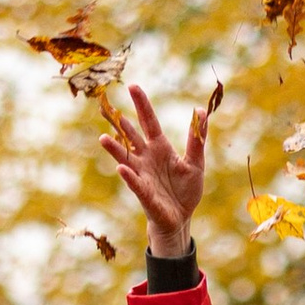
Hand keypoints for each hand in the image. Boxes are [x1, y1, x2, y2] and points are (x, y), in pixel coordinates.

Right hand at [101, 84, 214, 260]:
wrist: (180, 218)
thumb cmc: (186, 190)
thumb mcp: (195, 162)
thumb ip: (196, 139)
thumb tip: (201, 112)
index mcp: (160, 147)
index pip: (149, 121)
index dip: (142, 105)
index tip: (133, 87)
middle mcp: (147, 157)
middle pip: (132, 135)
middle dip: (121, 122)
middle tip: (107, 106)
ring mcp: (142, 174)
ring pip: (126, 158)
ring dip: (115, 149)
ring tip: (104, 138)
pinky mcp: (144, 192)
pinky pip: (135, 182)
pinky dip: (129, 176)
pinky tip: (121, 168)